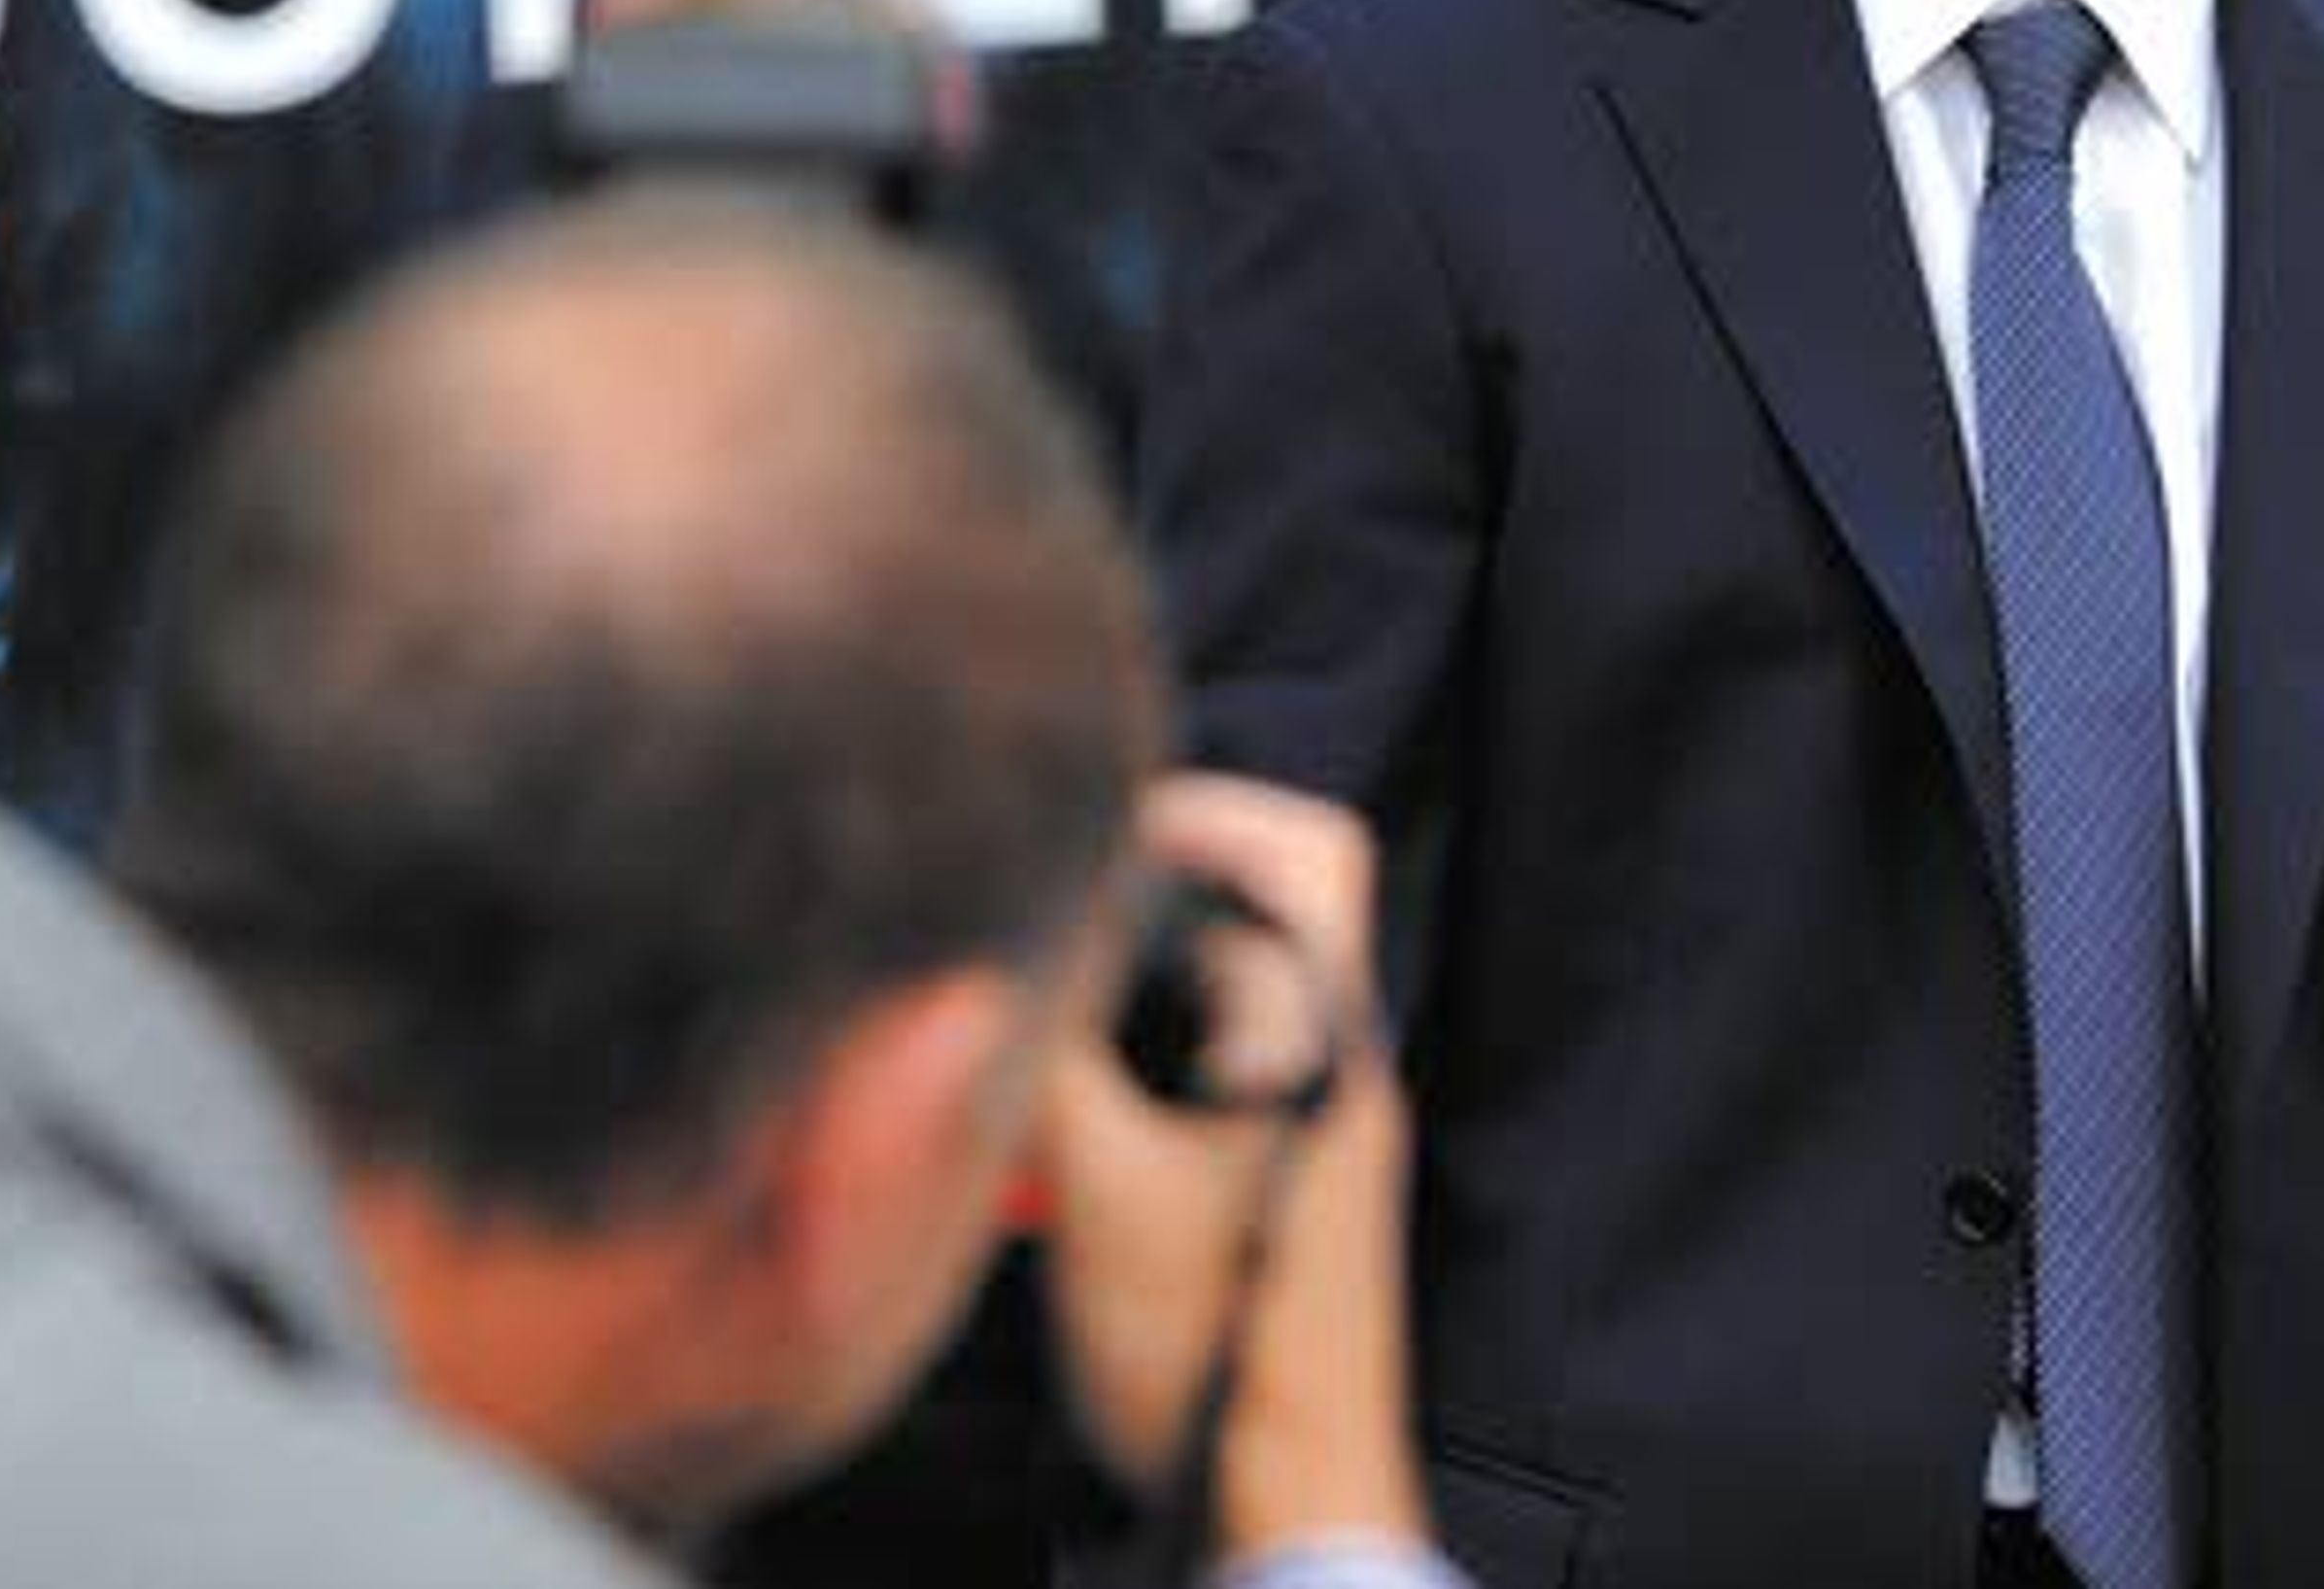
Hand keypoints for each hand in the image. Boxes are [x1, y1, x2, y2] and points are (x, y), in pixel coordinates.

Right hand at [1033, 772, 1428, 1560]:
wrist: (1286, 1510)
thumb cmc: (1214, 1356)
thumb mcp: (1096, 1183)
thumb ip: (1047, 1051)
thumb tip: (988, 960)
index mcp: (1320, 1040)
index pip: (1314, 848)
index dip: (1213, 812)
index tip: (1105, 840)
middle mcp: (1335, 1072)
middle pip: (1244, 920)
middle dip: (1133, 920)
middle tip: (1038, 944)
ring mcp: (1311, 1140)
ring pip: (1209, 1009)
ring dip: (1114, 1015)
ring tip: (1020, 1049)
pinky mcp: (1275, 1200)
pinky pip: (1198, 1093)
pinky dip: (1119, 1094)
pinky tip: (1035, 1158)